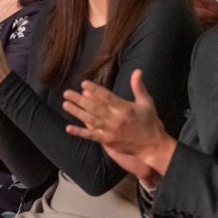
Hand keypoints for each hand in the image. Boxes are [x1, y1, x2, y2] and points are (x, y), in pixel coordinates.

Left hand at [62, 69, 176, 174]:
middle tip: (67, 93)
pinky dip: (80, 132)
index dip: (94, 90)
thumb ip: (138, 87)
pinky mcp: (107, 141)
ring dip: (76, 112)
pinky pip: (91, 136)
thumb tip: (137, 71)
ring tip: (65, 104)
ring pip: (90, 120)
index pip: (106, 96)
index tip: (83, 84)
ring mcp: (110, 131)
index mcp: (124, 108)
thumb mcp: (146, 102)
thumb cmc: (150, 122)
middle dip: (79, 99)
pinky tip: (68, 128)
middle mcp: (115, 119)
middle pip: (94, 107)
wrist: (153, 146)